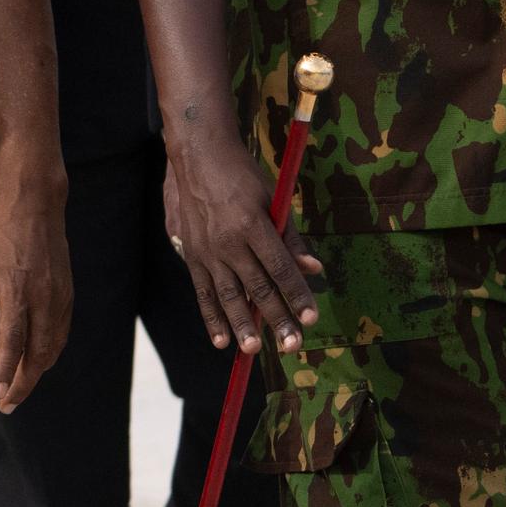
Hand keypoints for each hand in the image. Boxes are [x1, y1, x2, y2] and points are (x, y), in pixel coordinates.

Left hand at [0, 165, 70, 413]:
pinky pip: (60, 332)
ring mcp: (61, 296)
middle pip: (38, 354)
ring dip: (37, 371)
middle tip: (7, 404)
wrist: (34, 205)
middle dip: (23, 383)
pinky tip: (36, 360)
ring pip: (53, 347)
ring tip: (18, 386)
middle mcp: (45, 298)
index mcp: (17, 291)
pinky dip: (49, 352)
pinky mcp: (68, 293)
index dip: (6, 373)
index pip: (13, 344)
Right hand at [164, 115, 321, 358]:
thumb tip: (314, 269)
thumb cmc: (242, 176)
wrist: (197, 156)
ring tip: (254, 350)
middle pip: (257, 287)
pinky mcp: (191, 255)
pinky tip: (221, 341)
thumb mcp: (273, 199)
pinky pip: (203, 293)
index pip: (280, 267)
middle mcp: (227, 241)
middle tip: (291, 345)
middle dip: (276, 318)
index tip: (311, 317)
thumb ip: (292, 239)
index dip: (297, 294)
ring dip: (242, 326)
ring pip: (228, 296)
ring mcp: (206, 251)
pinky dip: (212, 318)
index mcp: (253, 224)